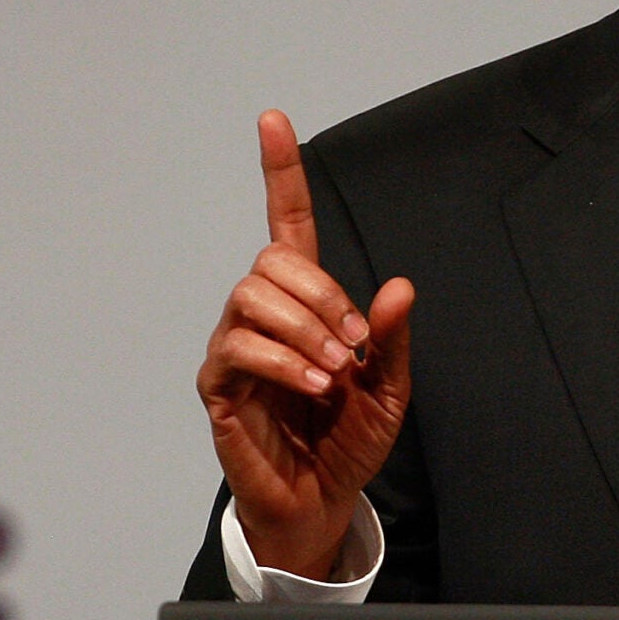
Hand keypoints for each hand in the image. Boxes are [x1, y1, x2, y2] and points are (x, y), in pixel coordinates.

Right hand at [197, 110, 413, 578]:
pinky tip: (312, 386)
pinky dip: (282, 360)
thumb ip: (392, 340)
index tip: (273, 120)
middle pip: (272, 259)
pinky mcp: (218, 384)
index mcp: (307, 303)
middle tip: (354, 346)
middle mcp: (263, 314)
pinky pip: (238, 347)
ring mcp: (236, 346)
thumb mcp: (390, 389)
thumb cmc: (349, 440)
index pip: (287, 223)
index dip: (280, 172)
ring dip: (304, 328)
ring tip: (334, 373)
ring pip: (251, 294)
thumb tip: (400, 286)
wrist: (321, 499)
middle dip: (323, 294)